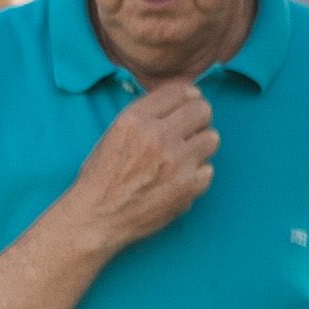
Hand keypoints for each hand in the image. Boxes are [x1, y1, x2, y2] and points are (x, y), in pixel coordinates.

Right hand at [71, 83, 216, 250]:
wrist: (97, 217)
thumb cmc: (102, 176)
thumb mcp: (115, 133)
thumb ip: (147, 115)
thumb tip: (184, 97)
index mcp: (135, 119)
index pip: (180, 90)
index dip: (188, 96)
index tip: (188, 104)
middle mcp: (158, 136)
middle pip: (202, 110)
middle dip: (198, 119)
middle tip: (189, 132)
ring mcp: (176, 162)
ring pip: (212, 139)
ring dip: (200, 147)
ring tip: (183, 158)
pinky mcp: (189, 186)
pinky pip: (209, 170)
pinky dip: (197, 176)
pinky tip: (179, 182)